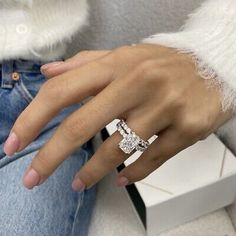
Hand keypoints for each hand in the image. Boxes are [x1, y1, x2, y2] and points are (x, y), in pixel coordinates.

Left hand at [3, 44, 232, 190]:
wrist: (214, 65)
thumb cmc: (164, 63)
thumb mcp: (125, 55)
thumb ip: (85, 64)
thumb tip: (50, 74)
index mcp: (118, 63)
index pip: (63, 90)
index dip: (34, 118)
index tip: (16, 142)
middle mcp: (138, 83)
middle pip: (82, 125)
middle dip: (51, 156)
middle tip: (33, 177)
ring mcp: (165, 106)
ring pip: (118, 148)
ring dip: (93, 171)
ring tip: (78, 182)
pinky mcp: (187, 128)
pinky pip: (153, 159)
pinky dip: (134, 174)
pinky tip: (122, 180)